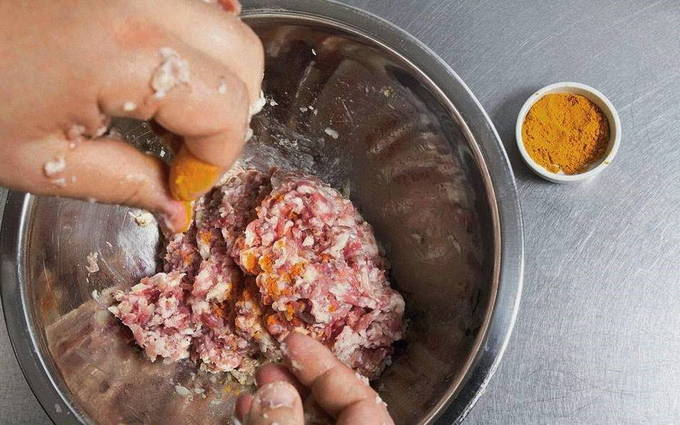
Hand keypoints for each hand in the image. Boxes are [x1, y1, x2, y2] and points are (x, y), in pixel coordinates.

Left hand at [0, 0, 262, 231]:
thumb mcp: (40, 161)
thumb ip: (127, 184)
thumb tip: (177, 205)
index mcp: (129, 50)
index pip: (227, 110)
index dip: (216, 159)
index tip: (181, 182)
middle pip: (245, 57)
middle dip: (228, 114)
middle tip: (184, 148)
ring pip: (226, 21)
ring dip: (215, 75)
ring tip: (165, 107)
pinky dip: (196, 33)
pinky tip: (161, 61)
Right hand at [236, 333, 394, 424]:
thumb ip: (285, 424)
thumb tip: (273, 389)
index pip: (360, 396)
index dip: (324, 365)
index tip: (293, 340)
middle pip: (336, 409)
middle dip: (298, 383)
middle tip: (268, 365)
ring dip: (281, 405)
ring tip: (253, 390)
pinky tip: (250, 414)